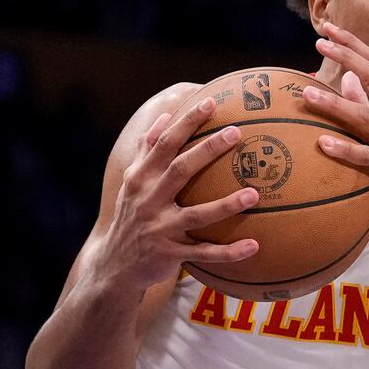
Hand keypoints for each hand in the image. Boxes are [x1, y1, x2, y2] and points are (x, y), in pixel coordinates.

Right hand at [95, 95, 259, 290]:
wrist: (114, 265)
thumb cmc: (132, 216)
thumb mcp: (132, 183)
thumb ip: (146, 151)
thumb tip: (163, 117)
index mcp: (141, 179)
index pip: (164, 144)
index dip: (186, 122)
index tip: (210, 102)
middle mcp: (148, 201)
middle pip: (180, 170)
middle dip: (208, 149)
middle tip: (236, 132)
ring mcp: (159, 229)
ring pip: (197, 215)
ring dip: (226, 204)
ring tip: (255, 194)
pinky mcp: (170, 255)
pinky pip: (203, 253)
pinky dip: (229, 252)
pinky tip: (254, 246)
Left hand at [299, 22, 368, 231]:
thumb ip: (367, 103)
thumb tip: (348, 77)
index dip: (353, 44)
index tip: (327, 30)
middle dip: (347, 56)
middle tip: (319, 42)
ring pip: (364, 116)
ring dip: (334, 104)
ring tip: (307, 94)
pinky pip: (366, 155)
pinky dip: (344, 149)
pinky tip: (322, 143)